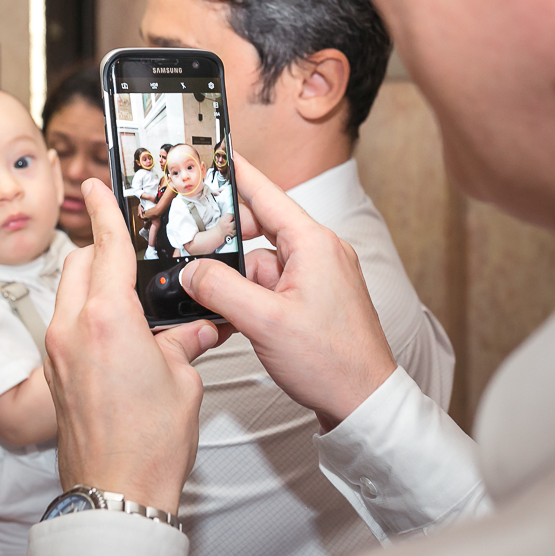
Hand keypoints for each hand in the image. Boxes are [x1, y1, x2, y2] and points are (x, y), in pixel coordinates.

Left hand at [44, 179, 221, 512]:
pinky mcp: (54, 374)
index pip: (106, 246)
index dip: (104, 210)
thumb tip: (196, 330)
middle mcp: (73, 329)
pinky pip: (65, 322)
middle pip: (79, 262)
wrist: (115, 492)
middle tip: (129, 251)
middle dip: (101, 248)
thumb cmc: (149, 443)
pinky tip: (118, 332)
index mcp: (110, 320)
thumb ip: (184, 342)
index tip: (97, 185)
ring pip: (68, 291)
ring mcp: (57, 352)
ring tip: (127, 295)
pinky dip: (86, 312)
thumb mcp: (182, 380)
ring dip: (92, 280)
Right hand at [180, 154, 396, 430]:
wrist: (365, 402)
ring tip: (211, 296)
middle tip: (190, 249)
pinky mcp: (314, 299)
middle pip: (259, 228)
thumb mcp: (264, 322)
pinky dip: (250, 294)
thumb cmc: (330, 361)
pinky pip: (272, 283)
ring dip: (236, 277)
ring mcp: (318, 276)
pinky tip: (232, 314)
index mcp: (313, 243)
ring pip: (261, 261)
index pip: (266, 194)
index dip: (237, 172)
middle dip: (226, 240)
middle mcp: (318, 252)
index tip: (214, 154)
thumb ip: (220, 290)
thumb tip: (190, 273)